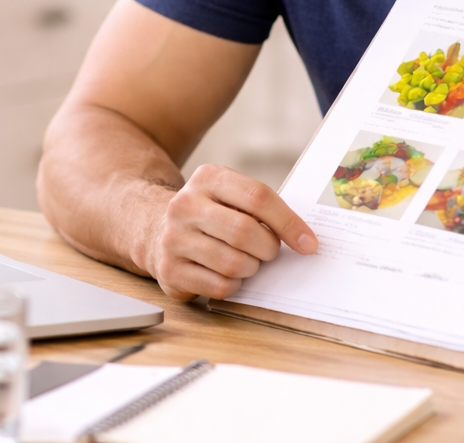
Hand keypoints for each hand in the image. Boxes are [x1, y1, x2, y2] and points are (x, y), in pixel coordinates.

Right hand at [144, 164, 316, 300]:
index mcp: (208, 178)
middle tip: (269, 252)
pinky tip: (227, 274)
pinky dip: (234, 285)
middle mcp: (185, 205)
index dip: (289, 222)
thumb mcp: (229, 195)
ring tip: (246, 262)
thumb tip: (303, 238)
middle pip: (245, 232)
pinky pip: (219, 286)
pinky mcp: (169, 270)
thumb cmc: (209, 215)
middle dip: (268, 249)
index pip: (258, 197)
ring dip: (251, 268)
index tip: (308, 243)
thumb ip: (260, 207)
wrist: (154, 228)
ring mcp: (173, 238)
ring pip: (233, 263)